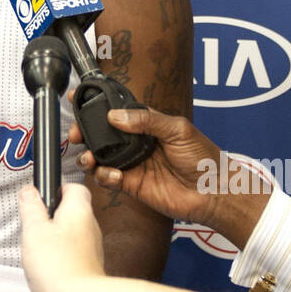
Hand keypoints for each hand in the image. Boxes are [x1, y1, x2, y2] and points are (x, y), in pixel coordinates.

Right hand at [17, 183, 105, 291]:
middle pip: (71, 211)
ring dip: (54, 240)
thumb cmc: (58, 267)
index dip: (56, 189)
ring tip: (39, 251)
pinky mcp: (87, 268)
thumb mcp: (34, 229)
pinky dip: (59, 258)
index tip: (40, 198)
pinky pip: (71, 255)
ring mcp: (91, 249)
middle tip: (35, 228)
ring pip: (70, 234)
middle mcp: (90, 227)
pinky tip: (46, 269)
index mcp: (80, 210)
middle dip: (51, 217)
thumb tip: (29, 191)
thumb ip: (30, 206)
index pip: (74, 187)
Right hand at [73, 107, 243, 231]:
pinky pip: (109, 179)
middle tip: (76, 134)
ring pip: (101, 157)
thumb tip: (116, 115)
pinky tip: (111, 174)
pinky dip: (104, 176)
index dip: (97, 106)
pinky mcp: (132, 185)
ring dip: (89, 155)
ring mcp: (133, 164)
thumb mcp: (178, 129)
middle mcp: (136, 142)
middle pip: (102, 134)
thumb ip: (147, 120)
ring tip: (88, 157)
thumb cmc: (204, 158)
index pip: (117, 110)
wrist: (213, 193)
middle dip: (85, 132)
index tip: (78, 99)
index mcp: (147, 123)